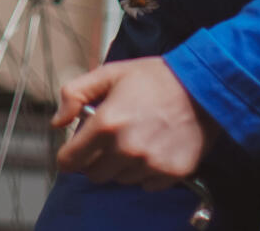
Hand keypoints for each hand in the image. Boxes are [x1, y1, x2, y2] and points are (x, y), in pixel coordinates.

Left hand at [50, 57, 216, 190]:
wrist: (202, 86)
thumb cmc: (154, 78)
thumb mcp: (109, 74)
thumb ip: (75, 94)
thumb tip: (57, 122)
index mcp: (106, 124)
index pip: (71, 161)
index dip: (69, 156)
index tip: (76, 151)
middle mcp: (125, 149)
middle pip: (94, 174)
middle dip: (96, 159)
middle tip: (110, 140)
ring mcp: (149, 164)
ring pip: (120, 180)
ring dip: (122, 166)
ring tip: (136, 140)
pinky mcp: (171, 174)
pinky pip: (146, 185)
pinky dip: (146, 172)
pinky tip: (154, 149)